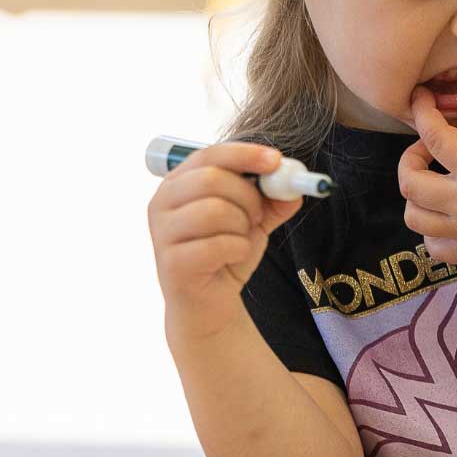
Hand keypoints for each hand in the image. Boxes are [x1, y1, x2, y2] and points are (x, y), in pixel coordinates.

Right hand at [148, 141, 306, 340]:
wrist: (209, 303)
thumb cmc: (226, 252)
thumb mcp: (254, 219)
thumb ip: (273, 199)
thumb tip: (294, 185)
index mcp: (178, 183)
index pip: (209, 154)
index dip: (245, 154)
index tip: (276, 161)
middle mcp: (161, 203)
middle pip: (211, 179)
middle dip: (248, 197)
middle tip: (256, 216)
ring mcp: (162, 233)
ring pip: (214, 211)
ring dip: (242, 226)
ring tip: (241, 238)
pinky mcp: (171, 262)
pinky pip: (217, 245)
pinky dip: (238, 250)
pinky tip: (233, 258)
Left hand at [399, 75, 456, 273]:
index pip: (435, 136)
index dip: (422, 112)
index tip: (420, 99)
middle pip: (410, 181)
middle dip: (411, 158)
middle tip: (430, 149)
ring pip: (413, 216)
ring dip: (417, 196)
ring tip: (436, 184)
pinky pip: (432, 247)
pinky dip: (430, 232)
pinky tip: (446, 218)